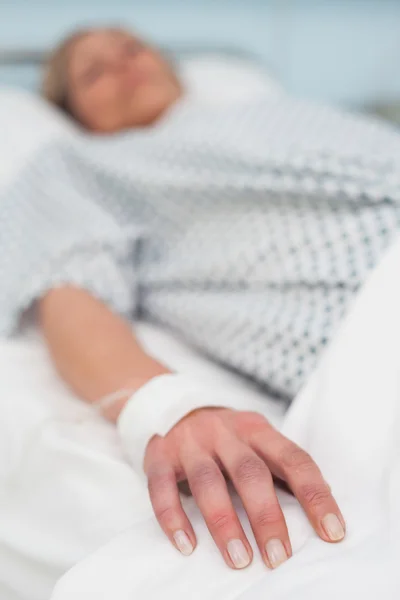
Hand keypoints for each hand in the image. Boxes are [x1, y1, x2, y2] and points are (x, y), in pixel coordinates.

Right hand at [144, 407, 344, 569]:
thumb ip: (280, 467)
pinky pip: (162, 487)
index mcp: (257, 429)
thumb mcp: (256, 441)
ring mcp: (191, 442)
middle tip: (278, 557)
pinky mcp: (160, 455)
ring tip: (239, 559)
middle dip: (267, 516)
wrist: (176, 409)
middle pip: (250, 472)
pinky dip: (173, 518)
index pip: (293, 459)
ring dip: (224, 523)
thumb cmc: (227, 438)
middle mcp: (225, 432)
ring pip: (208, 481)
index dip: (315, 495)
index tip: (332, 532)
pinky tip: (186, 546)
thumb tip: (323, 507)